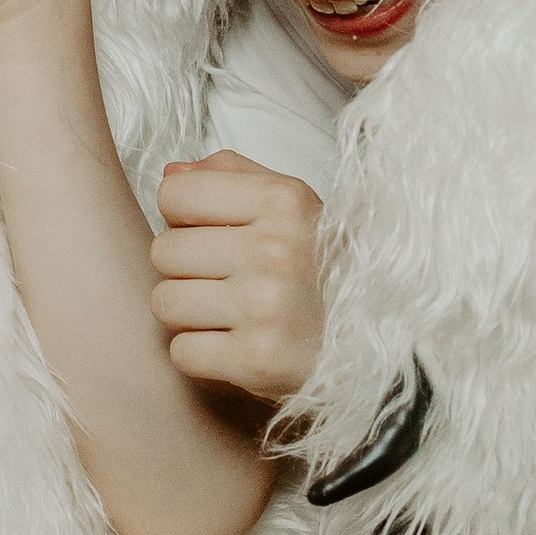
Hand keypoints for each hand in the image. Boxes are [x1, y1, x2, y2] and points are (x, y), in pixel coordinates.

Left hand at [151, 153, 325, 402]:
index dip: (184, 215)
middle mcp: (276, 250)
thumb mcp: (292, 205)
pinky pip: (181, 352)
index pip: (174, 194)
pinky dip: (201, 354)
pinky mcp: (257, 361)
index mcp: (283, 201)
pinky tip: (234, 345)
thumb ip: (231, 176)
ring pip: (164, 302)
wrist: (372, 343)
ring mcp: (266, 308)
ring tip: (228, 313)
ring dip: (188, 313)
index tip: (212, 232)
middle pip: (163, 250)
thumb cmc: (319, 267)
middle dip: (186, 268)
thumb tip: (171, 173)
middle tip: (224, 280)